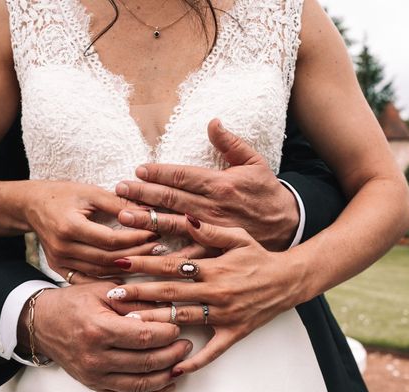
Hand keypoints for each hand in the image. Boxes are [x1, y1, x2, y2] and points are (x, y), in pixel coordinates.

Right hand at [18, 283, 192, 391]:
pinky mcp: (94, 385)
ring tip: (181, 362)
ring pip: (141, 383)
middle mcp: (95, 357)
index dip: (167, 333)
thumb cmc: (73, 302)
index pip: (144, 337)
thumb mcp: (103, 291)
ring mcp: (94, 375)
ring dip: (167, 374)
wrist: (42, 323)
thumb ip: (135, 299)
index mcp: (98, 329)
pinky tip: (167, 383)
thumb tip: (168, 305)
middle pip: (146, 362)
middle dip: (173, 353)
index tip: (178, 326)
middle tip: (186, 344)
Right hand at [24, 180, 162, 276]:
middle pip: (107, 258)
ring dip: (126, 267)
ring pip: (100, 271)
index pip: (110, 239)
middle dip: (136, 254)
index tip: (155, 233)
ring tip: (148, 258)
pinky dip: (108, 278)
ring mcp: (59, 261)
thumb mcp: (90, 192)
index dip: (135, 238)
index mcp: (69, 227)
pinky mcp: (59, 268)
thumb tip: (149, 212)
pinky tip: (126, 273)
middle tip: (158, 248)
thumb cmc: (62, 194)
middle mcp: (63, 248)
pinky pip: (88, 278)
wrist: (31, 206)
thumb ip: (118, 203)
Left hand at [107, 216, 306, 374]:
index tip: (120, 263)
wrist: (289, 280)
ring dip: (156, 322)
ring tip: (129, 325)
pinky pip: (213, 351)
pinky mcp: (234, 333)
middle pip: (171, 292)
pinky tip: (174, 368)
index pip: (172, 265)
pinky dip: (195, 361)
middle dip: (139, 293)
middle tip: (112, 296)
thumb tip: (185, 218)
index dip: (144, 264)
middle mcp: (216, 292)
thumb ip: (209, 231)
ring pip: (184, 319)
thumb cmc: (259, 256)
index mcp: (213, 267)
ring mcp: (224, 315)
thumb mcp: (237, 237)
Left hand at [115, 119, 299, 251]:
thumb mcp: (254, 163)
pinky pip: (188, 251)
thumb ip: (231, 143)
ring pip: (174, 224)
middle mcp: (213, 207)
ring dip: (146, 219)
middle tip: (119, 189)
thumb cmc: (267, 192)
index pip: (183, 175)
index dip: (159, 172)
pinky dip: (169, 252)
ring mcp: (212, 229)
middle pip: (172, 198)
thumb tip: (212, 121)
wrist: (288, 225)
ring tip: (123, 216)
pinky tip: (148, 249)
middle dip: (143, 193)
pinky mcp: (215, 248)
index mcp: (220, 184)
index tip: (138, 170)